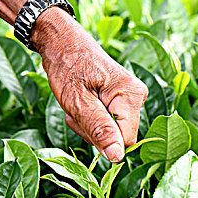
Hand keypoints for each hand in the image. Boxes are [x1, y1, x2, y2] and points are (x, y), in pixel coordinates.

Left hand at [31, 8, 147, 162]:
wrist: (61, 41)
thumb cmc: (67, 65)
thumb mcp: (78, 101)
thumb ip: (99, 129)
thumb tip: (117, 157)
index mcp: (131, 95)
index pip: (125, 140)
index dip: (102, 139)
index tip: (81, 119)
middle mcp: (137, 96)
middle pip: (118, 136)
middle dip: (93, 130)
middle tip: (75, 110)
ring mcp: (129, 97)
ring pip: (111, 130)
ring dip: (89, 124)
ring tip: (76, 103)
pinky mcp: (121, 98)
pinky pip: (108, 121)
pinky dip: (90, 117)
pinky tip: (81, 102)